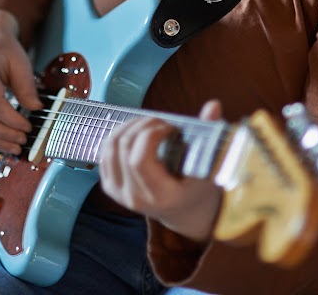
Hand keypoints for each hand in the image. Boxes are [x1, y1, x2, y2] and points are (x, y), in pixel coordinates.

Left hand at [99, 100, 223, 241]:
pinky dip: (118, 135)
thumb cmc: (198, 186)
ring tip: (149, 124)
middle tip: (161, 122)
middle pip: (124, 147)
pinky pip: (104, 153)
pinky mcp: (110, 187)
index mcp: (160, 197)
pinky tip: (136, 132)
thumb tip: (213, 105)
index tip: (170, 127)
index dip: (150, 134)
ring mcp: (119, 194)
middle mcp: (135, 199)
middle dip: (142, 124)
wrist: (183, 212)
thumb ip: (210, 133)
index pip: (139, 161)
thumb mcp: (209, 165)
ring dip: (128, 126)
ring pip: (111, 146)